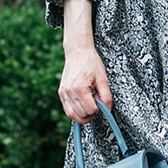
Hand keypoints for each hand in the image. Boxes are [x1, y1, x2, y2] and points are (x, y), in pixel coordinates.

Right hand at [58, 0, 111, 122]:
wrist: (78, 51)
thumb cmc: (91, 63)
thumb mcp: (103, 79)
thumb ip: (106, 96)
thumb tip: (106, 111)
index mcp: (79, 88)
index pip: (90, 110)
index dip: (99, 108)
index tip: (100, 98)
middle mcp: (68, 92)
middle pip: (82, 115)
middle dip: (92, 112)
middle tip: (95, 99)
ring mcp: (63, 93)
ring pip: (73, 116)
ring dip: (84, 115)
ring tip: (90, 103)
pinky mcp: (61, 93)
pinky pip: (68, 110)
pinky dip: (76, 112)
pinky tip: (83, 104)